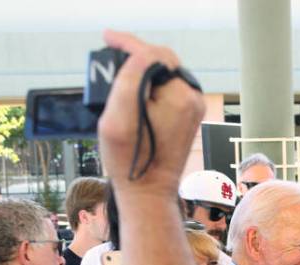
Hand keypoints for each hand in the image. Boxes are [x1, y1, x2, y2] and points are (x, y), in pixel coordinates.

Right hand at [97, 30, 204, 193]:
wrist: (149, 192)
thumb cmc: (130, 161)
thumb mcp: (117, 119)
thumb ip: (128, 80)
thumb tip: (141, 56)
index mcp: (179, 96)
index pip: (152, 55)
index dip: (128, 43)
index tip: (107, 37)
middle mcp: (192, 98)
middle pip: (160, 61)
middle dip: (134, 56)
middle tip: (109, 58)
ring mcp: (192, 107)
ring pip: (164, 74)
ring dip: (142, 71)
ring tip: (118, 76)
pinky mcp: (188, 116)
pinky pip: (168, 89)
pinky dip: (150, 85)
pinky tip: (133, 92)